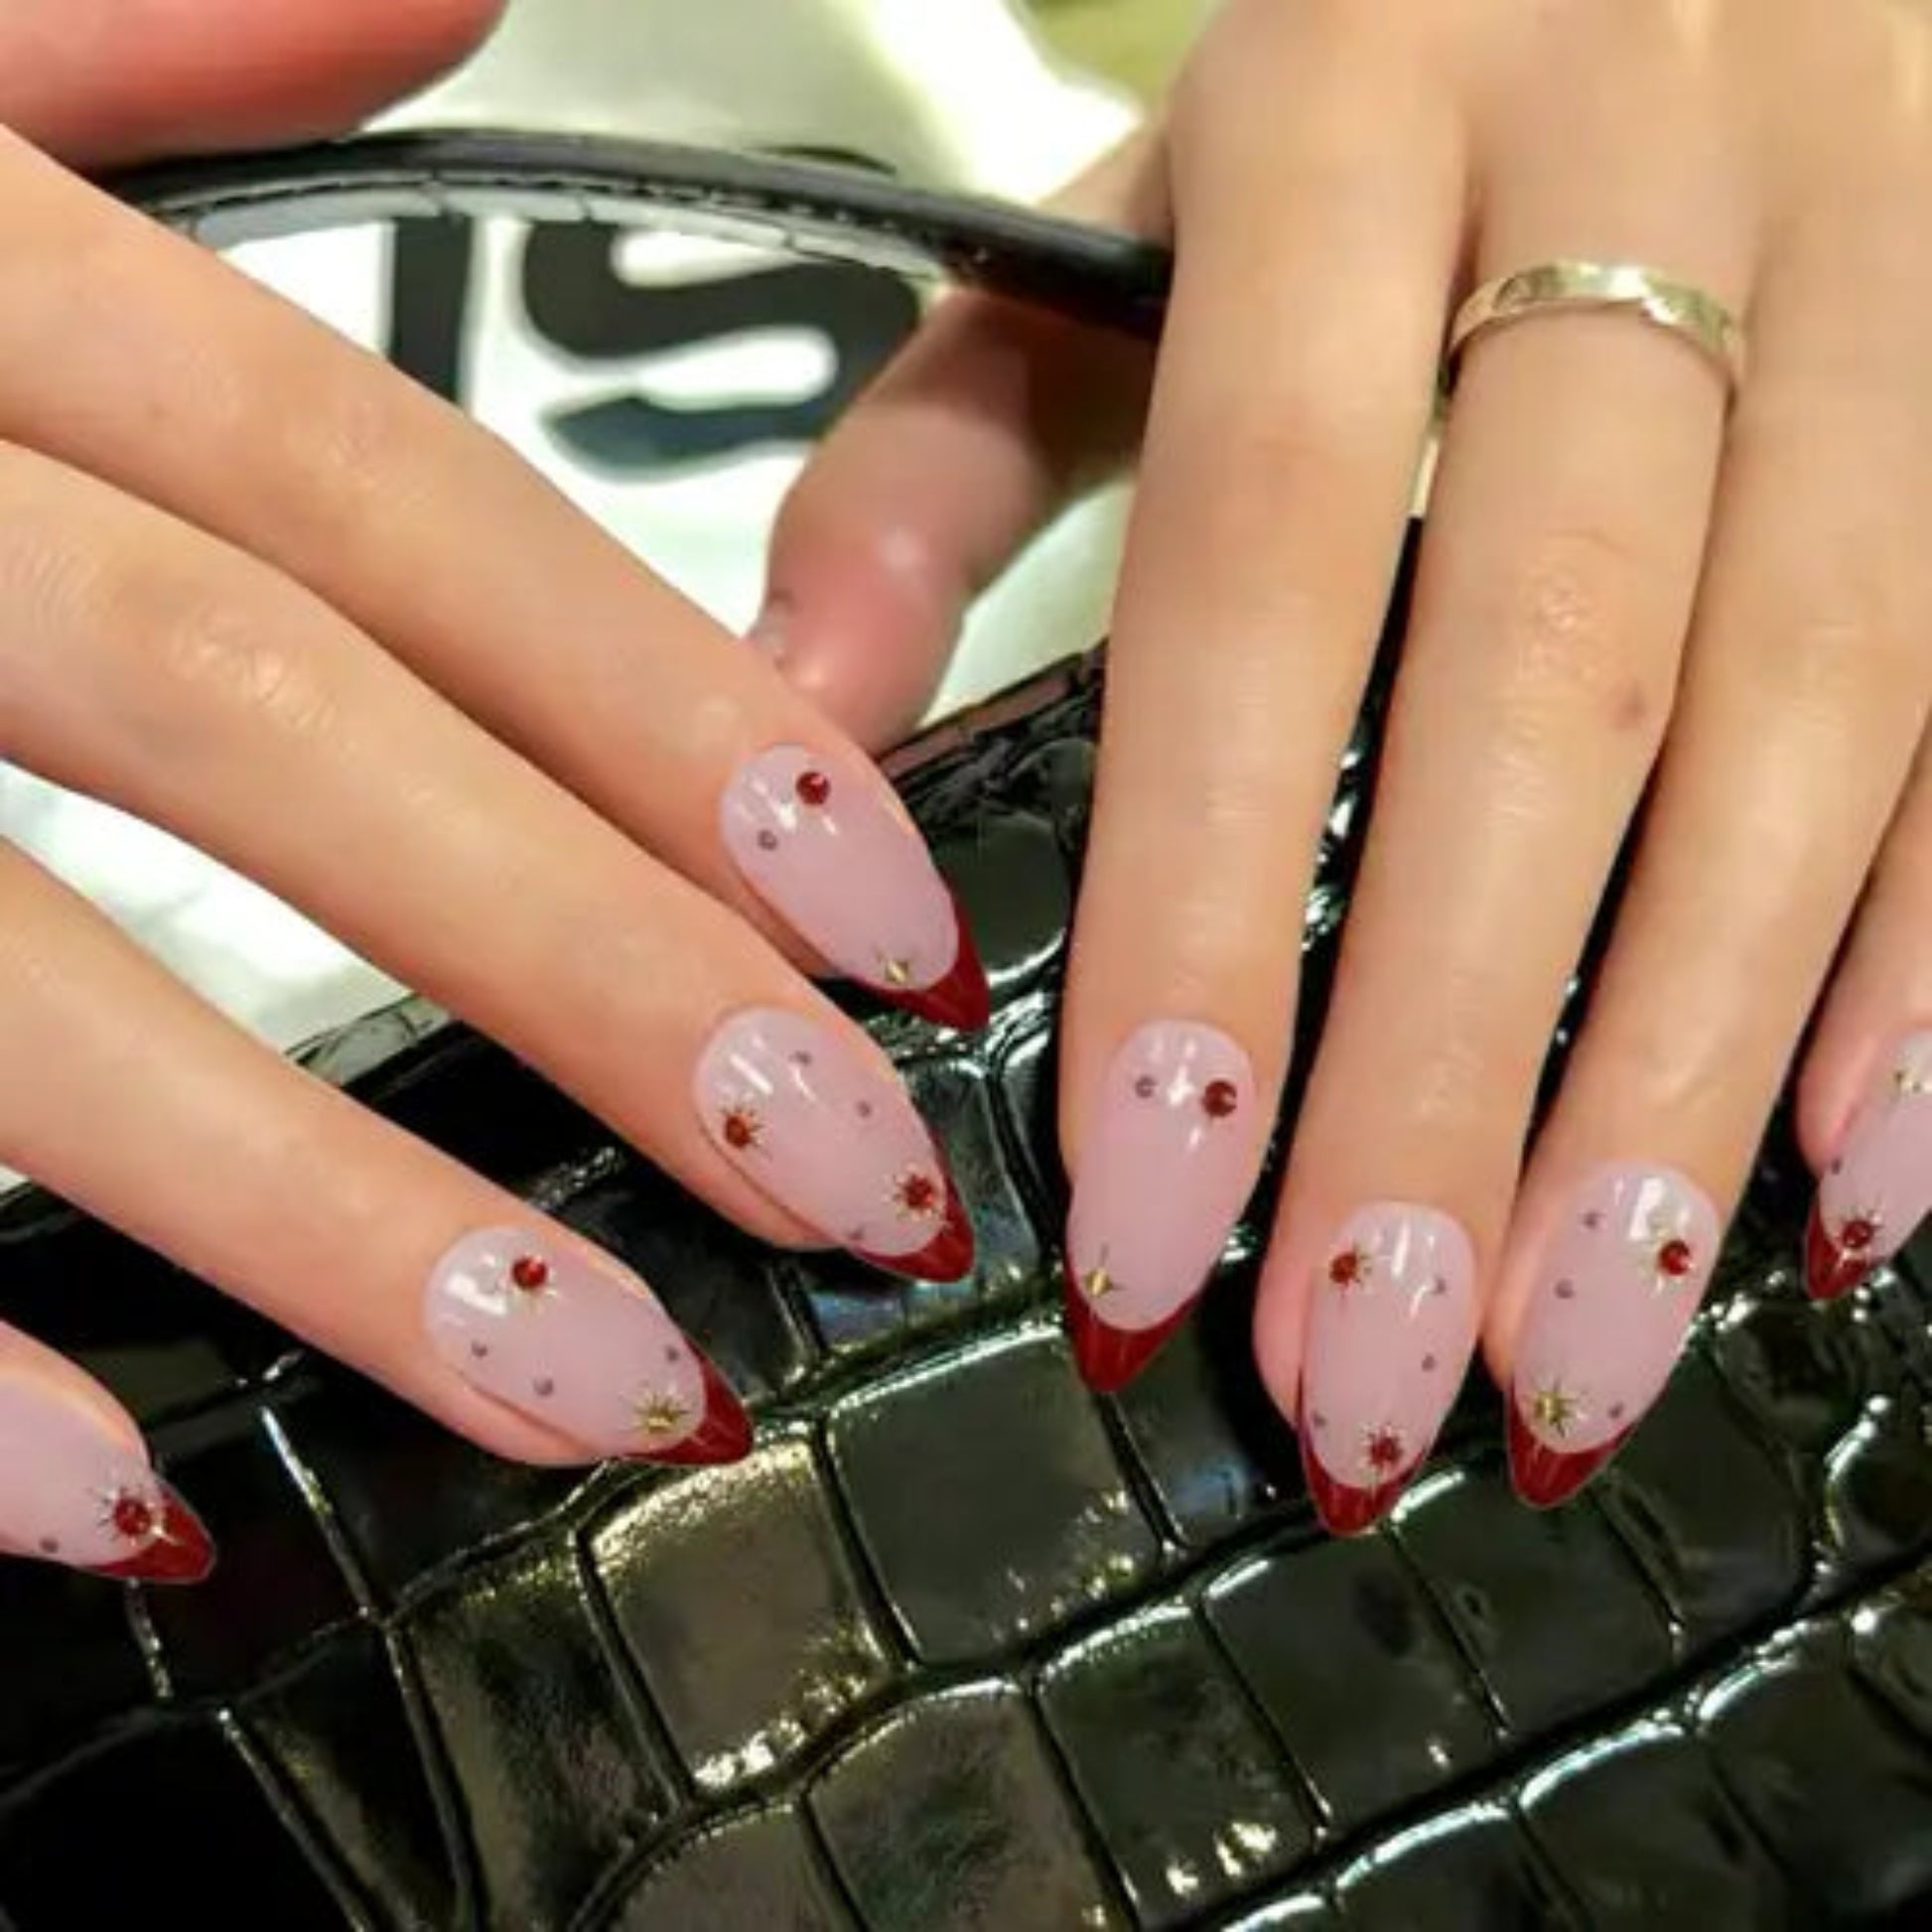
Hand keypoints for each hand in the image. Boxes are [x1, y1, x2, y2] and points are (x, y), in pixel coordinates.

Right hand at [0, 1, 984, 1582]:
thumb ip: (136, 25)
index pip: (380, 488)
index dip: (660, 707)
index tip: (882, 906)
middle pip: (261, 726)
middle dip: (585, 971)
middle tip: (842, 1181)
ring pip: (16, 984)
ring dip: (331, 1215)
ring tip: (604, 1385)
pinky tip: (123, 1501)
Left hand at [763, 0, 1931, 1526]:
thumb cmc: (1366, 73)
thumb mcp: (1126, 210)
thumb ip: (948, 455)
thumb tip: (794, 719)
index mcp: (1349, 110)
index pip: (1266, 561)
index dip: (1212, 904)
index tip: (1151, 1203)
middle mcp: (1646, 166)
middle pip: (1557, 683)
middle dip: (1457, 1067)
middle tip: (1363, 1365)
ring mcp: (1890, 251)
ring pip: (1827, 714)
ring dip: (1692, 1078)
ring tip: (1576, 1348)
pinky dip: (1928, 965)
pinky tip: (1843, 1189)